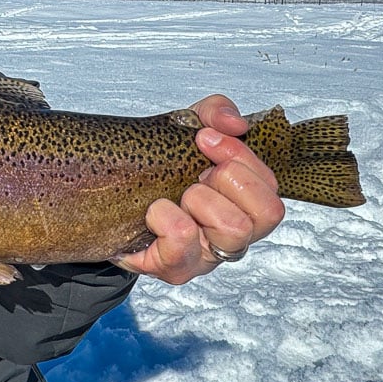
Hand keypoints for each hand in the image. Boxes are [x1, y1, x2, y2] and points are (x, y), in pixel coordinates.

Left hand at [114, 94, 284, 284]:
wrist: (110, 198)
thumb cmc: (160, 170)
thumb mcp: (187, 129)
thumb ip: (216, 113)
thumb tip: (235, 124)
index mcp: (244, 204)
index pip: (271, 187)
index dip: (241, 157)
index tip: (204, 139)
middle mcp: (233, 236)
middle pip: (267, 212)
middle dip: (226, 179)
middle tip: (195, 176)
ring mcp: (207, 256)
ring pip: (233, 229)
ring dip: (199, 199)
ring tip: (177, 197)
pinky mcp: (173, 268)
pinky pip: (181, 244)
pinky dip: (165, 218)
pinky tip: (153, 212)